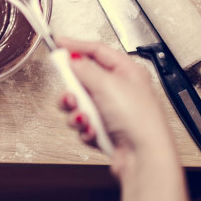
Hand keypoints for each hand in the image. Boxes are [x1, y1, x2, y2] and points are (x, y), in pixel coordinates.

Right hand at [57, 38, 175, 175]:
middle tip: (70, 94)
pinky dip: (84, 128)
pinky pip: (83, 123)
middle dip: (73, 89)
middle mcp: (120, 90)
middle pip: (84, 79)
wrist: (142, 157)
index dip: (76, 46)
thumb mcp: (107, 84)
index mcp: (127, 72)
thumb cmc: (139, 120)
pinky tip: (93, 131)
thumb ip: (84, 69)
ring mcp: (112, 111)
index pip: (97, 51)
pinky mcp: (105, 130)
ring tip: (82, 117)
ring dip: (76, 111)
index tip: (58, 43)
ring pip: (79, 103)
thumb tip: (71, 59)